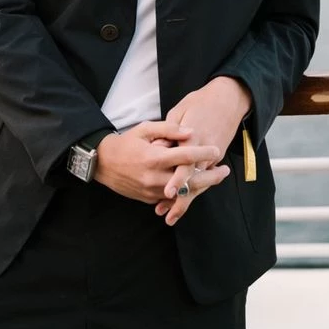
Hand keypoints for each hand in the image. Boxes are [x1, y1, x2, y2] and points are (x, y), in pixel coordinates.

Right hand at [94, 120, 220, 204]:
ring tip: (216, 178)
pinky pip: (172, 200)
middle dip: (211, 176)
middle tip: (225, 170)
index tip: (217, 150)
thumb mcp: (145, 129)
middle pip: (189, 180)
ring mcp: (152, 191)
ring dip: (201, 186)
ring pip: (184, 194)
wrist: (103, 163)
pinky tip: (198, 186)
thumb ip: (168, 129)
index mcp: (154, 157)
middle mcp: (154, 177)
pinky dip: (186, 194)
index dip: (203, 153)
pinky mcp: (149, 199)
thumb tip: (190, 132)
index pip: (185, 156)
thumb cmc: (126, 142)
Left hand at [156, 77, 251, 225]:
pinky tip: (183, 200)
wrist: (228, 99)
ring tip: (171, 214)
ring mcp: (211, 155)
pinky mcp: (214, 157)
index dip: (176, 179)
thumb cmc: (201, 102)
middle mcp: (204, 150)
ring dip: (186, 199)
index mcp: (194, 137)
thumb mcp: (181, 110)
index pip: (184, 163)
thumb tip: (158, 147)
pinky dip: (194, 190)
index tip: (167, 193)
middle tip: (167, 215)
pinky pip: (204, 177)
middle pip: (194, 180)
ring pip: (199, 183)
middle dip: (181, 200)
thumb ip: (169, 130)